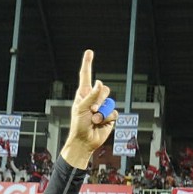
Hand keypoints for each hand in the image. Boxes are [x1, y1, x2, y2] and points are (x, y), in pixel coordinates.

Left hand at [60, 50, 117, 167]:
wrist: (85, 141)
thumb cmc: (79, 125)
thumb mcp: (81, 108)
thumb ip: (91, 95)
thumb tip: (100, 83)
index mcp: (84, 94)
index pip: (86, 75)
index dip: (88, 63)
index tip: (89, 52)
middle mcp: (94, 99)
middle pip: (104, 89)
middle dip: (99, 101)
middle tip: (91, 111)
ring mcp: (102, 107)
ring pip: (110, 101)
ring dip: (102, 112)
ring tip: (94, 120)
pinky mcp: (109, 116)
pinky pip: (114, 112)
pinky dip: (107, 119)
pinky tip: (100, 124)